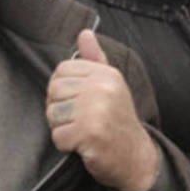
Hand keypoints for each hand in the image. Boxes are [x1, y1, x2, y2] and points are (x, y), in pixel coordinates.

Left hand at [46, 30, 158, 190]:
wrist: (136, 158)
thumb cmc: (117, 121)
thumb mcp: (111, 86)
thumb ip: (95, 60)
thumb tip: (84, 32)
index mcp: (106, 74)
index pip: (61, 70)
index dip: (62, 90)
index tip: (79, 103)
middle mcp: (103, 87)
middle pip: (53, 92)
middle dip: (60, 111)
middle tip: (81, 121)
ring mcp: (97, 110)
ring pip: (53, 115)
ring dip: (63, 129)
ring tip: (83, 132)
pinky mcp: (91, 133)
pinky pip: (58, 137)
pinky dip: (67, 146)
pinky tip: (84, 145)